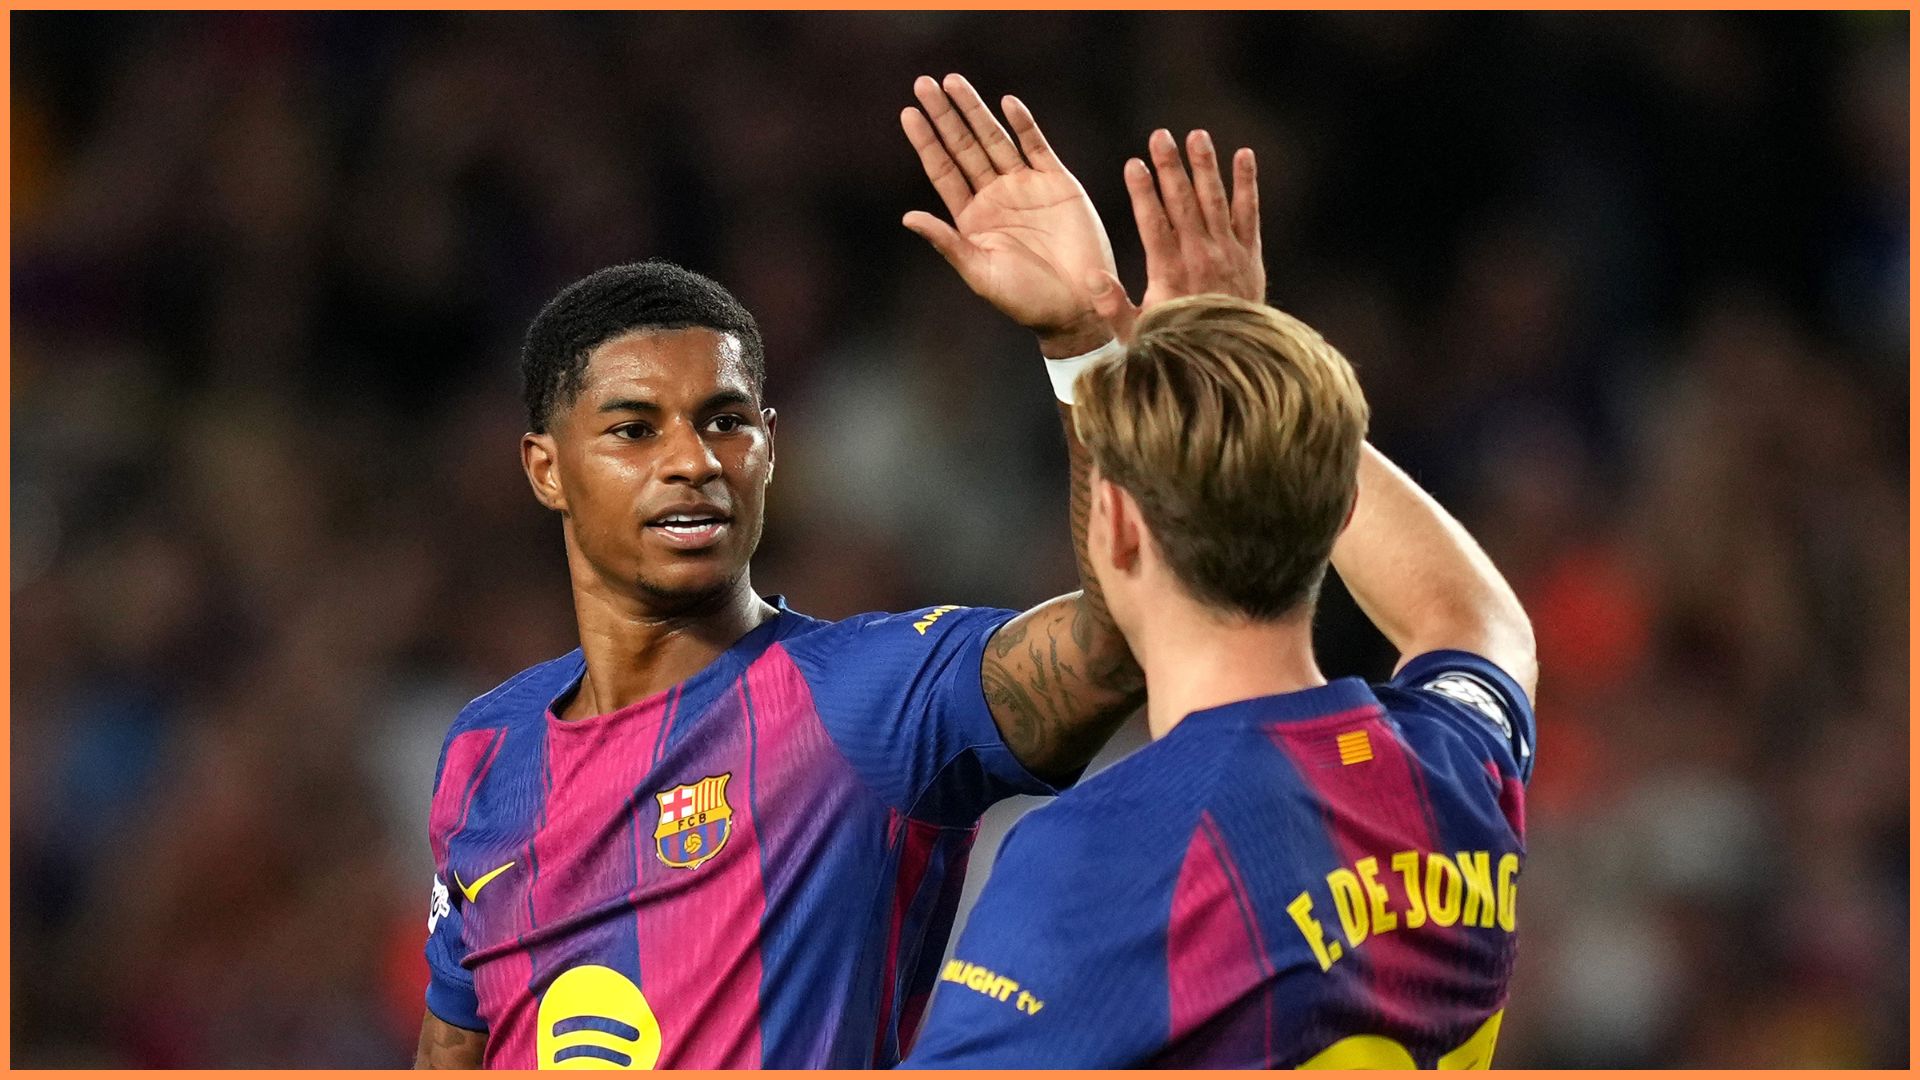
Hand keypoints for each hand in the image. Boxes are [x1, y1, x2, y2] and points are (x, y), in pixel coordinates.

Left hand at [901, 74, 1117, 357]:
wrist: (1078, 307)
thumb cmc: (1026, 300)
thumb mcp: (980, 273)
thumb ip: (946, 242)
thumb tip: (907, 217)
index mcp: (972, 218)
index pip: (943, 170)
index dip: (926, 142)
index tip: (908, 112)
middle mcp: (995, 197)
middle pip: (964, 147)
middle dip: (945, 116)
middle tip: (924, 83)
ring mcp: (1026, 187)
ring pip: (995, 139)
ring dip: (976, 111)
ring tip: (954, 81)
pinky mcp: (1058, 184)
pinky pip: (1037, 147)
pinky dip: (1023, 125)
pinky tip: (1007, 104)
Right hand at [1086, 128, 1263, 342]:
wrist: (1230, 363)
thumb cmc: (1177, 348)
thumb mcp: (1137, 336)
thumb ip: (1114, 307)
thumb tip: (1093, 277)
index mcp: (1170, 274)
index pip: (1154, 224)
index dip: (1143, 192)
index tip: (1133, 164)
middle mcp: (1200, 258)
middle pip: (1183, 203)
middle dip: (1170, 167)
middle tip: (1160, 136)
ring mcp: (1229, 254)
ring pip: (1215, 201)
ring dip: (1205, 166)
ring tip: (1196, 135)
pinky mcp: (1251, 256)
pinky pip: (1249, 213)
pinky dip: (1247, 184)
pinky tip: (1244, 155)